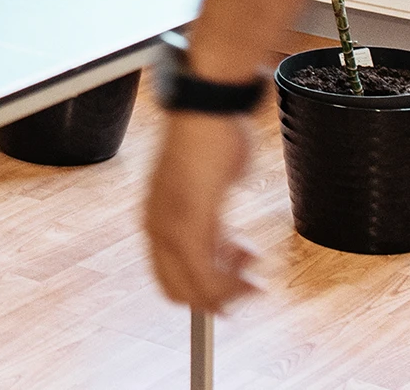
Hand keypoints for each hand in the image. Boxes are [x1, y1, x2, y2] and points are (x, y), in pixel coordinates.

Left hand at [143, 108, 258, 311]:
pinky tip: (253, 259)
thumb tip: (224, 245)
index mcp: (154, 221)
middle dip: (218, 297)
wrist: (206, 112)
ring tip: (254, 264)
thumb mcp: (208, 190)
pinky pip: (207, 278)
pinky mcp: (188, 225)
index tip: (236, 276)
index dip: (204, 289)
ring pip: (196, 291)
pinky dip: (232, 284)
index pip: (170, 280)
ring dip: (231, 290)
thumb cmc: (210, 140)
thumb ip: (209, 221)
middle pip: (180, 293)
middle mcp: (156, 230)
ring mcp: (170, 229)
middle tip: (250, 280)